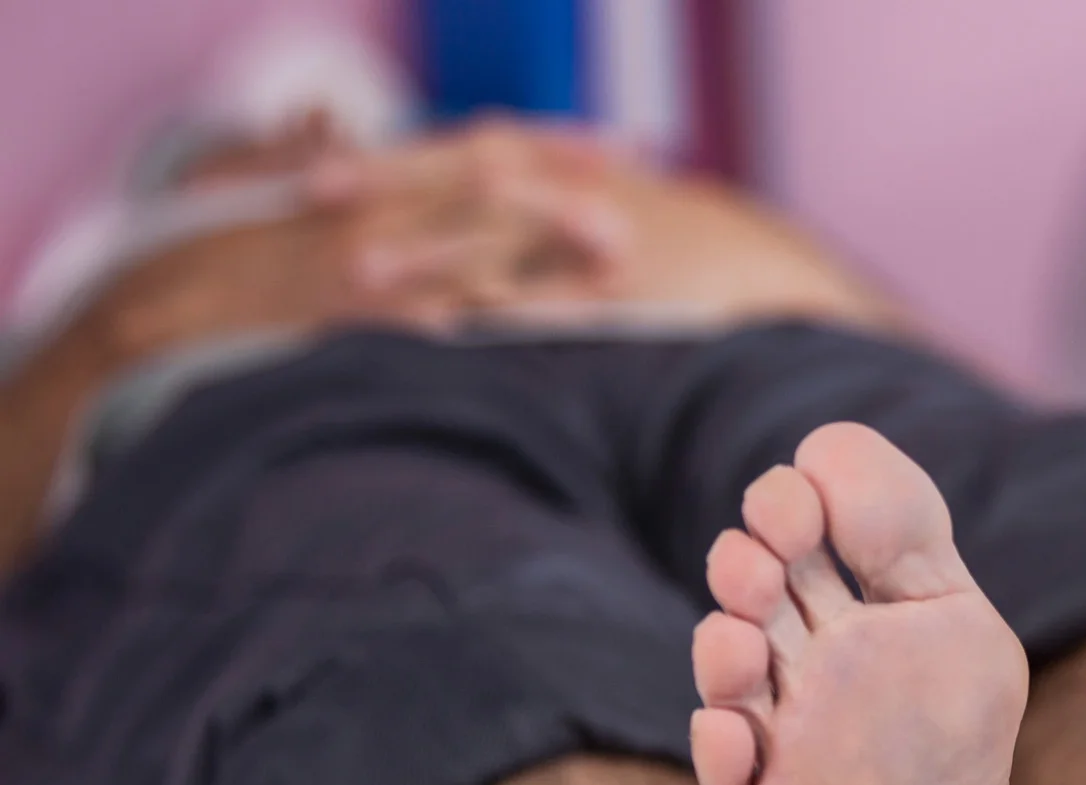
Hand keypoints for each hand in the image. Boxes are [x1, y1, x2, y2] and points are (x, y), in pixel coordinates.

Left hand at [322, 120, 900, 330]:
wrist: (766, 270)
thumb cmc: (672, 239)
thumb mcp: (606, 191)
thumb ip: (534, 187)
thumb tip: (453, 190)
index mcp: (566, 163)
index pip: (464, 149)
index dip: (391, 159)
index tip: (315, 172)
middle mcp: (575, 192)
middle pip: (466, 184)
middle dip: (391, 190)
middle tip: (316, 204)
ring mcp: (599, 244)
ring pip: (501, 241)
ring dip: (429, 255)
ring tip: (362, 275)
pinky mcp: (627, 298)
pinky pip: (556, 305)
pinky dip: (505, 314)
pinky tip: (453, 330)